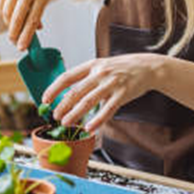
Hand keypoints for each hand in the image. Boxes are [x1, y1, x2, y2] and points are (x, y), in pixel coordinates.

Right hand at [0, 0, 52, 50]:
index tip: (23, 47)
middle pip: (18, 17)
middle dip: (15, 34)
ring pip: (7, 12)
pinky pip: (1, 4)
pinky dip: (4, 15)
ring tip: (13, 32)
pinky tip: (7, 18)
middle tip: (15, 43)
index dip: (27, 35)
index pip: (33, 18)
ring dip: (9, 26)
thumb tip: (36, 29)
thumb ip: (39, 10)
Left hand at [42, 53, 164, 132]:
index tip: (45, 99)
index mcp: (92, 65)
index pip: (67, 76)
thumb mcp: (102, 66)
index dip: (54, 88)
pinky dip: (97, 120)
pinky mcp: (122, 94)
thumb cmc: (122, 68)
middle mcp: (100, 73)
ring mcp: (111, 83)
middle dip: (63, 105)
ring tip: (67, 123)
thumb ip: (87, 78)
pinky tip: (90, 128)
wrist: (147, 67)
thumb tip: (69, 95)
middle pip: (76, 91)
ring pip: (88, 101)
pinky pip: (107, 110)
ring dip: (75, 114)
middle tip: (55, 116)